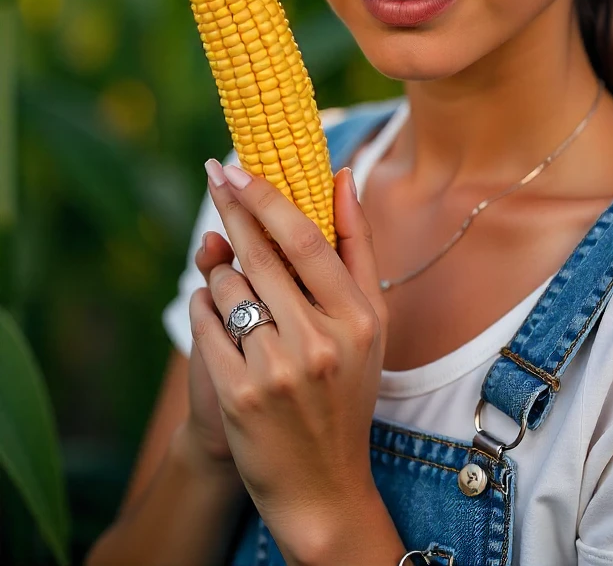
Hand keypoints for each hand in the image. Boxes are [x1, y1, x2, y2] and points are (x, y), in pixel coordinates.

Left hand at [188, 162, 388, 561]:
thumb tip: (343, 173)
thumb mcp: (368, 323)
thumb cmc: (345, 390)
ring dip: (222, 271)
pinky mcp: (238, 394)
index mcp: (357, 318)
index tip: (238, 168)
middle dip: (233, 210)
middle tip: (215, 175)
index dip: (266, 198)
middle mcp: (319, 342)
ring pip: (227, 285)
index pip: (305, 240)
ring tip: (237, 286)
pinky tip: (217, 310)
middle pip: (259, 255)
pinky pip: (204, 321)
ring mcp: (276, 370)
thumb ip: (357, 245)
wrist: (320, 484)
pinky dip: (203, 305)